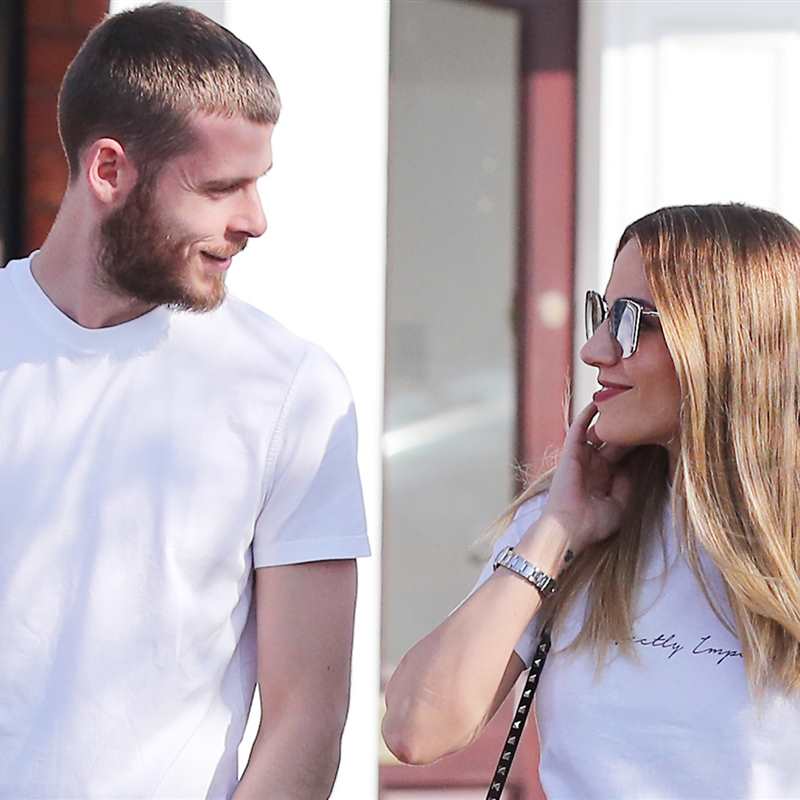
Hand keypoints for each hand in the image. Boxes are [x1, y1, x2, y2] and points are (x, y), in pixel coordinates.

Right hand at [540, 401, 634, 554]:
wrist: (571, 528)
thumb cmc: (594, 522)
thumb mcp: (620, 503)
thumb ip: (628, 482)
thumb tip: (637, 462)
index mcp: (606, 479)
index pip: (625, 456)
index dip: (638, 444)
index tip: (655, 432)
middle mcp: (595, 466)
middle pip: (616, 441)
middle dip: (629, 431)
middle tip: (647, 414)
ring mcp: (583, 458)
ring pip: (599, 433)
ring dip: (610, 420)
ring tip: (625, 401)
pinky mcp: (571, 453)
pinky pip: (578, 429)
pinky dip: (586, 416)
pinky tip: (597, 403)